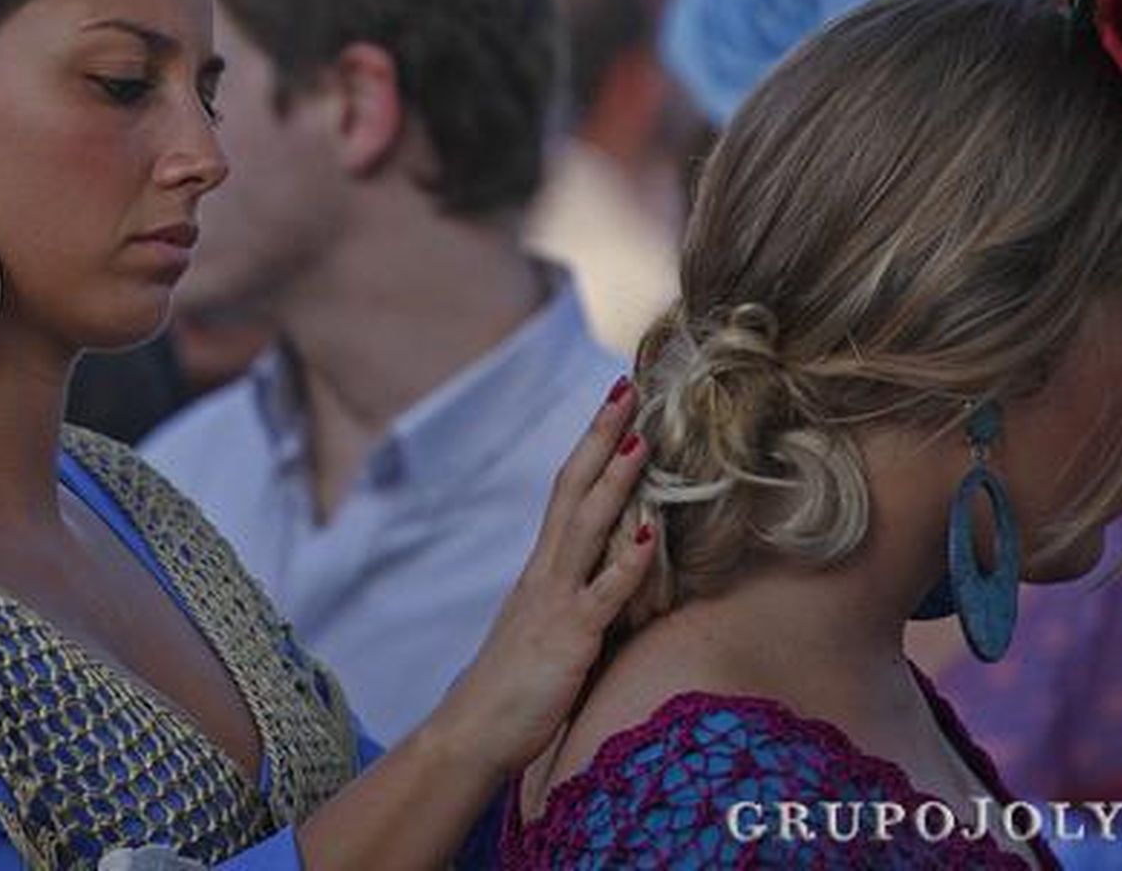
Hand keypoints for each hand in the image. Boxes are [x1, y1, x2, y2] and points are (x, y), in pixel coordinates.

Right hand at [427, 378, 653, 773]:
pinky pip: (602, 594)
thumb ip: (577, 597)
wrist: (470, 731)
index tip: (615, 405)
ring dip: (615, 483)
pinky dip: (627, 563)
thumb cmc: (512, 686)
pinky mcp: (569, 638)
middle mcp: (545, 572)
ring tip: (642, 441)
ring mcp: (555, 601)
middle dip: (600, 438)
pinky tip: (651, 537)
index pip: (567, 490)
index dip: (591, 446)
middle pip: (572, 489)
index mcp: (541, 568)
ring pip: (587, 528)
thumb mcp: (547, 628)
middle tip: (626, 390)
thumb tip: (614, 577)